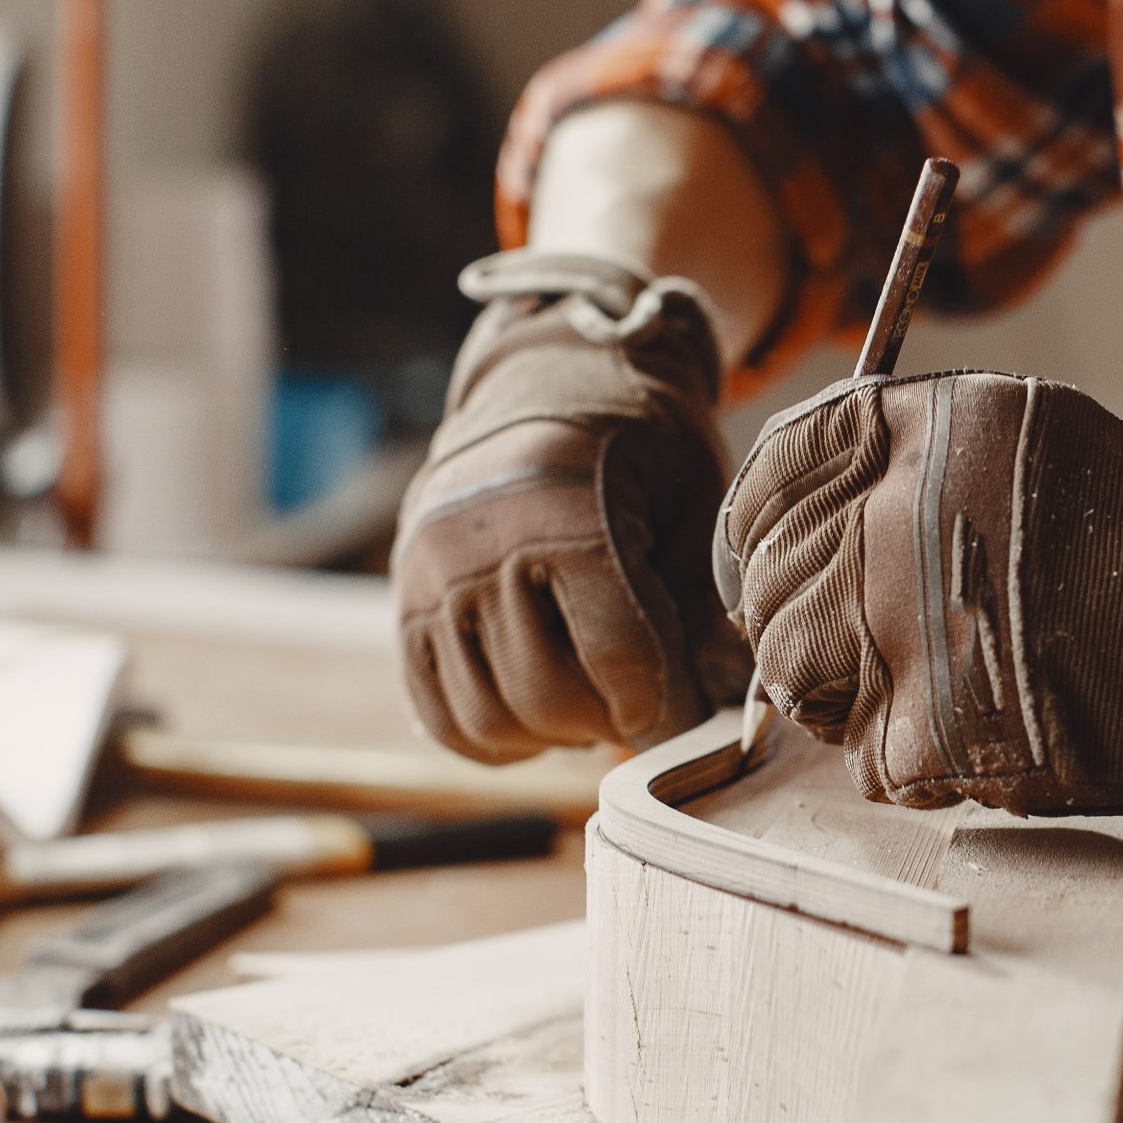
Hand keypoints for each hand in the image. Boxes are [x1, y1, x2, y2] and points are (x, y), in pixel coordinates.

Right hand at [394, 253, 747, 759]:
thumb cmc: (641, 444)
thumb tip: (719, 705)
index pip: (619, 657)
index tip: (691, 709)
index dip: (666, 704)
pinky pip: (440, 714)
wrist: (550, 384)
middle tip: (643, 701)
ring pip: (492, 720)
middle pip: (551, 697)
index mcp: (562, 511)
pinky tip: (540, 717)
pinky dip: (495, 738)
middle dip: (612, 720)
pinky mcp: (403, 604)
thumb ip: (701, 601)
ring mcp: (427, 577)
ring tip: (593, 701)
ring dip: (555, 734)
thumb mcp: (693, 499)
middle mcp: (478, 545)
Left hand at [713, 371, 1122, 832]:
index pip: (766, 481)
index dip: (764, 524)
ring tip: (920, 680)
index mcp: (905, 440)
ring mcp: (892, 637)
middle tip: (860, 631)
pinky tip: (969, 725)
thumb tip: (818, 478)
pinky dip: (902, 753)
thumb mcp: (1017, 430)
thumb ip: (905, 441)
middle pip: (765, 585)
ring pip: (793, 676)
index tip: (780, 551)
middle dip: (798, 611)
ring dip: (839, 685)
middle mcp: (883, 527)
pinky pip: (860, 754)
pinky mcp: (915, 738)